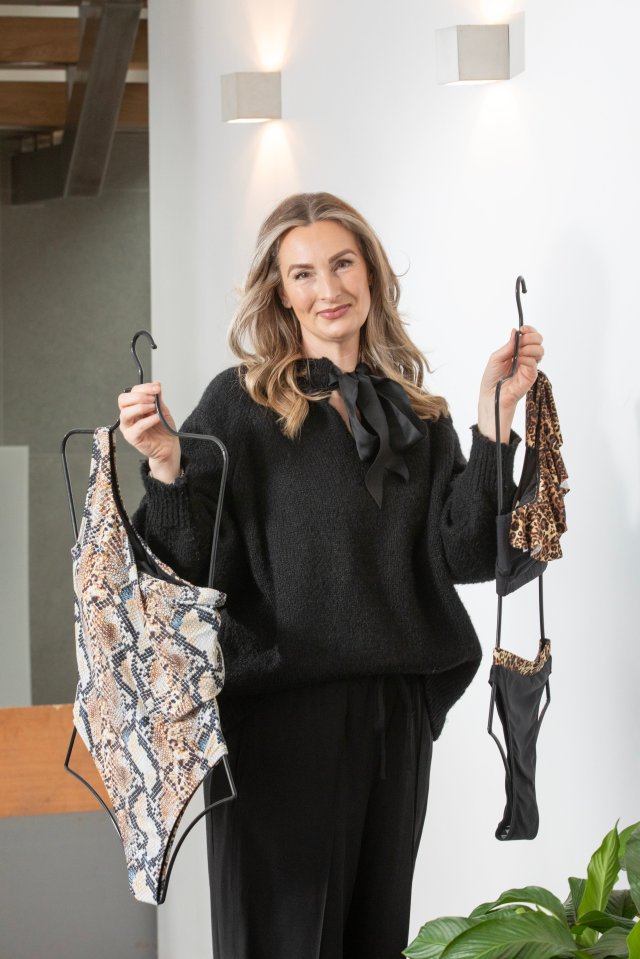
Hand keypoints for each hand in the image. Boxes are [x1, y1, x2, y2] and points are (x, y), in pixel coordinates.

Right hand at [118, 382, 181, 482]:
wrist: (168, 446)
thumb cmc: (163, 429)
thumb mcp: (163, 410)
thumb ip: (158, 398)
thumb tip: (156, 384)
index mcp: (133, 407)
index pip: (131, 392)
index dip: (144, 388)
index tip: (157, 388)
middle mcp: (128, 416)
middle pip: (123, 400)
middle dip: (139, 396)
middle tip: (153, 398)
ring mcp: (128, 427)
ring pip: (126, 413)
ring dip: (140, 407)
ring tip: (154, 407)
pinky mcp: (132, 437)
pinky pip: (137, 427)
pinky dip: (148, 420)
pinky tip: (157, 417)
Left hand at [477, 325, 543, 441]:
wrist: (491, 395)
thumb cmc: (492, 378)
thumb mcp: (496, 358)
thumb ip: (508, 346)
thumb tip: (515, 332)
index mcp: (518, 352)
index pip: (530, 337)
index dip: (530, 330)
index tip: (523, 329)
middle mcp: (526, 358)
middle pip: (538, 341)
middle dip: (531, 337)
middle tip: (522, 341)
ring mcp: (530, 367)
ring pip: (540, 350)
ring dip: (529, 347)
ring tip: (519, 354)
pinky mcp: (531, 376)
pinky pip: (534, 362)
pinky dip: (527, 358)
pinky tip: (519, 362)